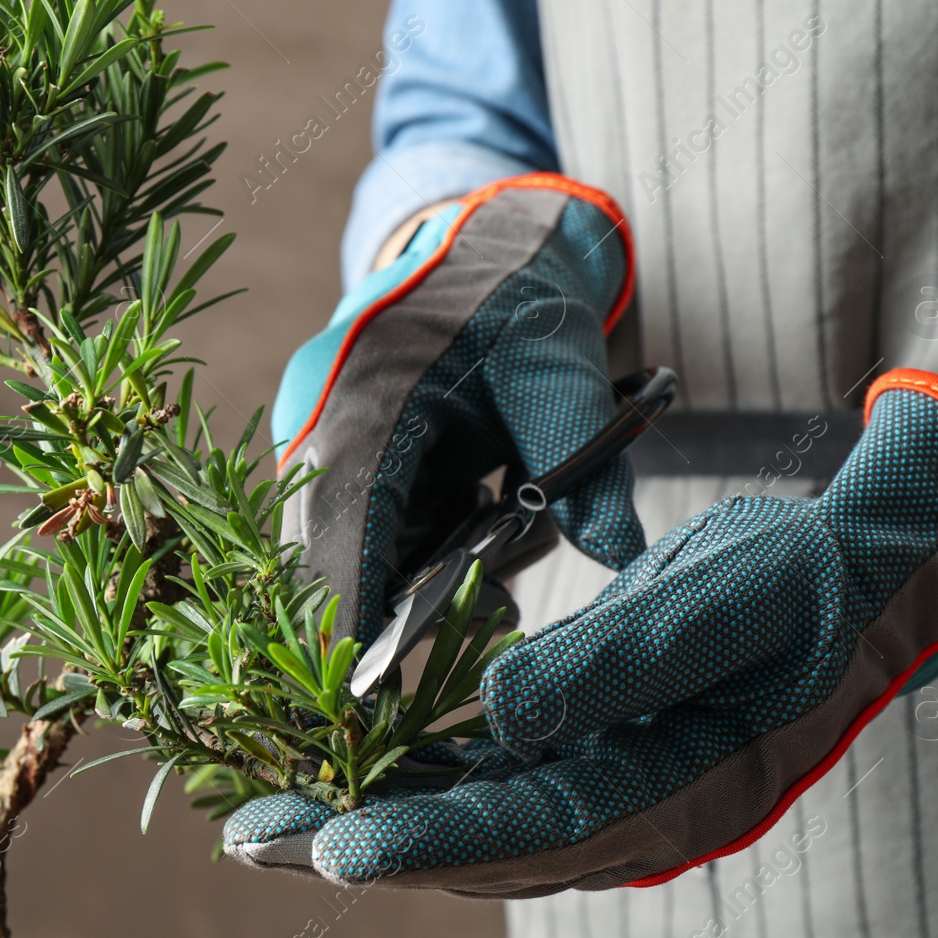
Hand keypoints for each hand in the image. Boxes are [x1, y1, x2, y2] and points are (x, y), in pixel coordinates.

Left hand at [225, 370, 937, 894]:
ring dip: (368, 815)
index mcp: (675, 793)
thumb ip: (616, 662)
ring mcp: (606, 791)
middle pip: (477, 846)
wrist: (849, 583)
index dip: (428, 844)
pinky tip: (345, 765)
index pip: (531, 833)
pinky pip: (484, 784)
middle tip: (251, 834)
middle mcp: (630, 813)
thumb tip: (496, 712)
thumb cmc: (801, 585)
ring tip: (267, 811)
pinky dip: (411, 779)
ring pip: (468, 822)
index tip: (332, 849)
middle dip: (362, 842)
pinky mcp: (585, 756)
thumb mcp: (725, 604)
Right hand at [271, 173, 641, 644]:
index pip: (337, 528)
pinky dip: (412, 558)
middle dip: (391, 615)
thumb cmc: (518, 295)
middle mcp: (316, 425)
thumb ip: (587, 462)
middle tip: (477, 636)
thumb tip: (621, 558)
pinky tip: (479, 536)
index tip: (377, 694)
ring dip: (407, 586)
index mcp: (362, 397)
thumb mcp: (562, 368)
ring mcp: (316, 443)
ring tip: (498, 563)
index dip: (349, 618)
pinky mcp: (333, 459)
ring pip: (337, 554)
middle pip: (323, 558)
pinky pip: (356, 535)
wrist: (482, 242)